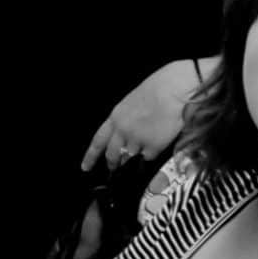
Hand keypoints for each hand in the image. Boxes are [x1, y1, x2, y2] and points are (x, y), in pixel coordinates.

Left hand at [81, 57, 200, 173]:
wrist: (172, 90)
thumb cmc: (155, 90)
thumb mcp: (130, 104)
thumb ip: (123, 121)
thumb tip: (124, 135)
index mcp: (115, 118)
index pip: (98, 141)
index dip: (91, 156)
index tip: (85, 167)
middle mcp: (123, 131)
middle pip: (112, 155)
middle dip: (113, 164)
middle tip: (114, 168)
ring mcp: (137, 140)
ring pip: (131, 157)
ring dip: (134, 157)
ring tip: (142, 150)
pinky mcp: (153, 146)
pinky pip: (149, 157)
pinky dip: (151, 154)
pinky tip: (157, 143)